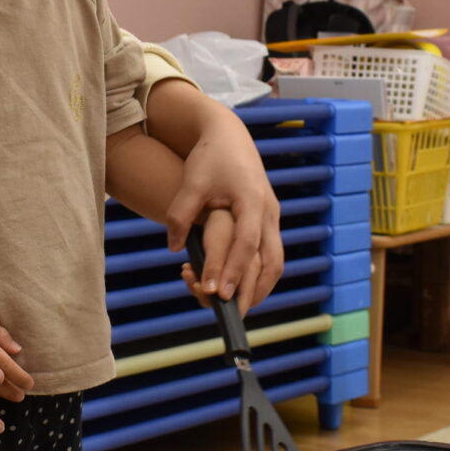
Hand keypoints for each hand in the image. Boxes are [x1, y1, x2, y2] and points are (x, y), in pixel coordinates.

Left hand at [165, 126, 282, 314]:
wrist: (228, 136)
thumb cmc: (210, 157)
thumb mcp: (191, 182)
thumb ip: (180, 215)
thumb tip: (174, 248)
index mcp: (252, 200)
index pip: (246, 244)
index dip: (233, 271)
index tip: (218, 293)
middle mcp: (268, 212)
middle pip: (271, 262)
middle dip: (253, 291)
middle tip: (231, 314)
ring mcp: (271, 218)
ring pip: (275, 263)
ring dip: (258, 288)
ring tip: (233, 306)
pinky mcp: (267, 221)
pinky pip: (270, 255)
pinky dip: (257, 275)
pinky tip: (234, 285)